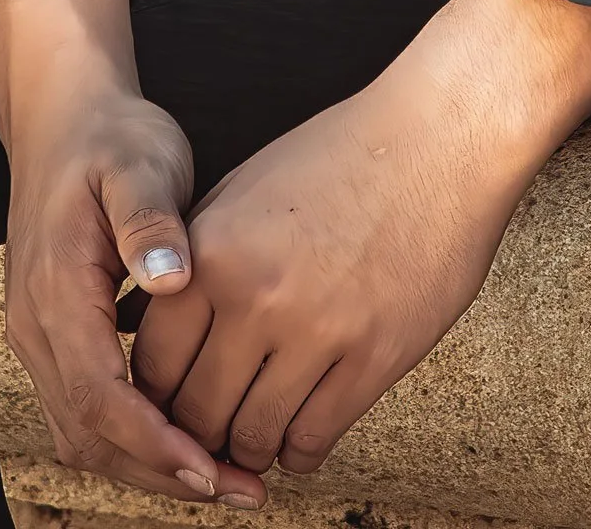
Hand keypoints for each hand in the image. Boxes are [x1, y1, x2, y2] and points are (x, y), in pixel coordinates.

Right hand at [0, 0, 265, 508]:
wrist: (62, 118)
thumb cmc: (110, 136)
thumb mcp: (140, 160)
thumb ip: (149, 220)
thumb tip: (171, 280)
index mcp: (56, 290)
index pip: (99, 395)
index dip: (154, 441)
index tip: (212, 467)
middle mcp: (36, 327)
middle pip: (90, 434)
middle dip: (162, 471)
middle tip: (239, 489)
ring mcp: (39, 338)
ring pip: (84, 434)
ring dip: (149, 464)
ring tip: (226, 477)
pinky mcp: (55, 340)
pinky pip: (86, 413)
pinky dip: (134, 440)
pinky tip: (189, 437)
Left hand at [132, 0, 590, 479]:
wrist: (436, 139)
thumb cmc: (340, 154)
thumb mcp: (243, 188)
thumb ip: (196, 258)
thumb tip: (163, 325)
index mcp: (212, 253)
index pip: (154, 364)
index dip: (156, 396)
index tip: (170, 402)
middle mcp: (255, 297)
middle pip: (196, 411)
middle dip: (197, 433)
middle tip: (209, 433)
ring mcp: (315, 332)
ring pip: (253, 436)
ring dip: (249, 449)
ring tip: (255, 438)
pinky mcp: (371, 357)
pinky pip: (314, 437)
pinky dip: (298, 452)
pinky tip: (298, 438)